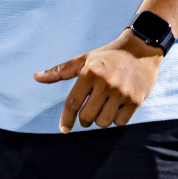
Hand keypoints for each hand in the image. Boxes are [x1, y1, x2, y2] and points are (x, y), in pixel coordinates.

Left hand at [34, 30, 163, 131]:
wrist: (141, 49)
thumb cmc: (108, 55)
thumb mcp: (84, 59)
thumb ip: (60, 71)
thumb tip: (36, 77)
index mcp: (89, 73)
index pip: (73, 103)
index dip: (66, 119)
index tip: (64, 129)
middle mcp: (105, 83)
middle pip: (87, 117)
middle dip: (84, 119)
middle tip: (88, 113)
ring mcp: (122, 92)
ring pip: (103, 122)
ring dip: (100, 119)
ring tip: (104, 107)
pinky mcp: (136, 100)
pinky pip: (120, 122)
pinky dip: (116, 119)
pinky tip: (117, 107)